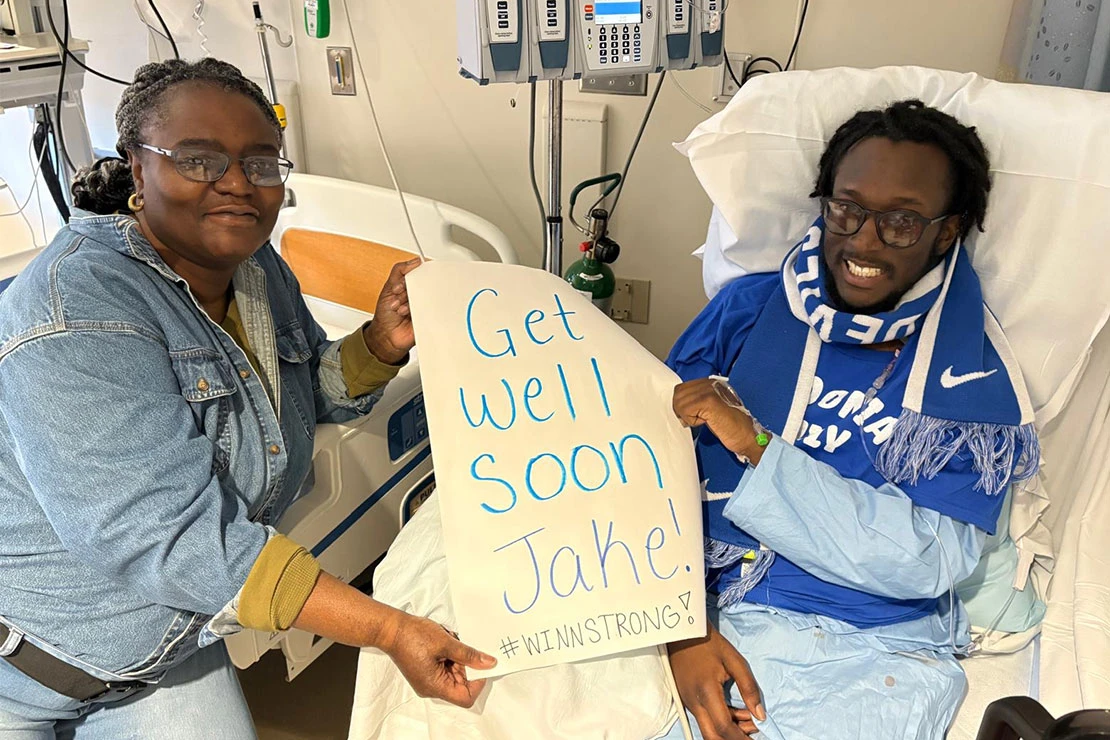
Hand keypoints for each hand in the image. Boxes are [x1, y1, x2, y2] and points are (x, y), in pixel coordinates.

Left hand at [364, 258, 420, 364]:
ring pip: (427, 297)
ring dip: (409, 304)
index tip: (399, 286)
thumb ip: (399, 271)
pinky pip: (431, 311)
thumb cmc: (386, 315)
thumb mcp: (388, 288)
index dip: (411, 277)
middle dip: (407, 292)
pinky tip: (409, 315)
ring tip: (400, 310)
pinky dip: (419, 312)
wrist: (386, 336)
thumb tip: (415, 261)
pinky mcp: (429, 318)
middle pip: (425, 285)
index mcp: (412, 286)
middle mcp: (419, 295)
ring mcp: (425, 306)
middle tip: (398, 297)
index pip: (420, 274)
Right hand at [380, 613, 495, 707]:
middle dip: (465, 666)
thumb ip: (469, 655)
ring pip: (453, 675)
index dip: (478, 682)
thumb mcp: (447, 643)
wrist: (391, 629)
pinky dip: (448, 657)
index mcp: (435, 686)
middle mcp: (430, 689)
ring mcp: (427, 681)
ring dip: (456, 659)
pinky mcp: (425, 673)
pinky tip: (443, 643)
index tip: (482, 665)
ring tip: (448, 642)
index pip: (466, 697)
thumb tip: (489, 664)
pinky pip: (444, 670)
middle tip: (461, 646)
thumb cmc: (413, 636)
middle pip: (460, 685)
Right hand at [668, 623, 764, 739]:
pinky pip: (704, 719)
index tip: (758, 737)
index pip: (724, 727)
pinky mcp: (687, 700)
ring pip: (708, 729)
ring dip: (728, 731)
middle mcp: (694, 702)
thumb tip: (760, 714)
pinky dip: (720, 722)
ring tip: (749, 719)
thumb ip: (749, 688)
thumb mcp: (734, 660)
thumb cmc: (709, 643)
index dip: (742, 738)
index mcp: (707, 692)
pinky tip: (736, 713)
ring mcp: (688, 702)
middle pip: (712, 737)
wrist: (682, 632)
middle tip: (752, 734)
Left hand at [672, 379, 763, 463]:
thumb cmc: (730, 426)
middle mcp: (710, 383)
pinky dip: (692, 420)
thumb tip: (678, 403)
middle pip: (678, 393)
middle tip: (696, 420)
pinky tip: (706, 422)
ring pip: (679, 401)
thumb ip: (697, 401)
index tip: (691, 415)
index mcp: (710, 383)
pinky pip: (685, 409)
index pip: (681, 389)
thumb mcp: (711, 409)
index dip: (682, 405)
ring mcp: (710, 390)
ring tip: (704, 420)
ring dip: (688, 416)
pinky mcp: (709, 400)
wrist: (748, 436)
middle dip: (682, 410)